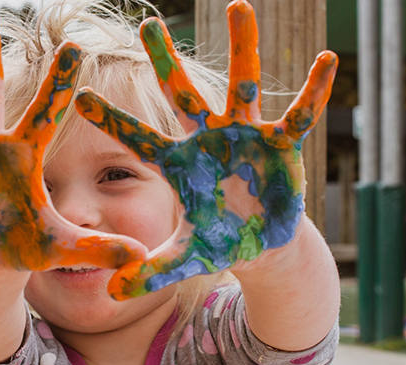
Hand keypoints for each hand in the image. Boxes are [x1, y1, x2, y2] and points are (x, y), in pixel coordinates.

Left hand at [75, 0, 337, 298]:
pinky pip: (297, 114)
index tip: (79, 95)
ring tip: (238, 6)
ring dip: (243, 49)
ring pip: (241, 87)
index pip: (138, 139)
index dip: (111, 120)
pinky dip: (312, 91)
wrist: (259, 241)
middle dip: (166, 62)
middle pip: (181, 96)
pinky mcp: (279, 145)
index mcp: (178, 164)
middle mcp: (207, 141)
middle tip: (149, 23)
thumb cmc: (218, 241)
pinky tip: (327, 61)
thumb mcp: (183, 258)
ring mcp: (243, 138)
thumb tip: (109, 295)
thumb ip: (148, 273)